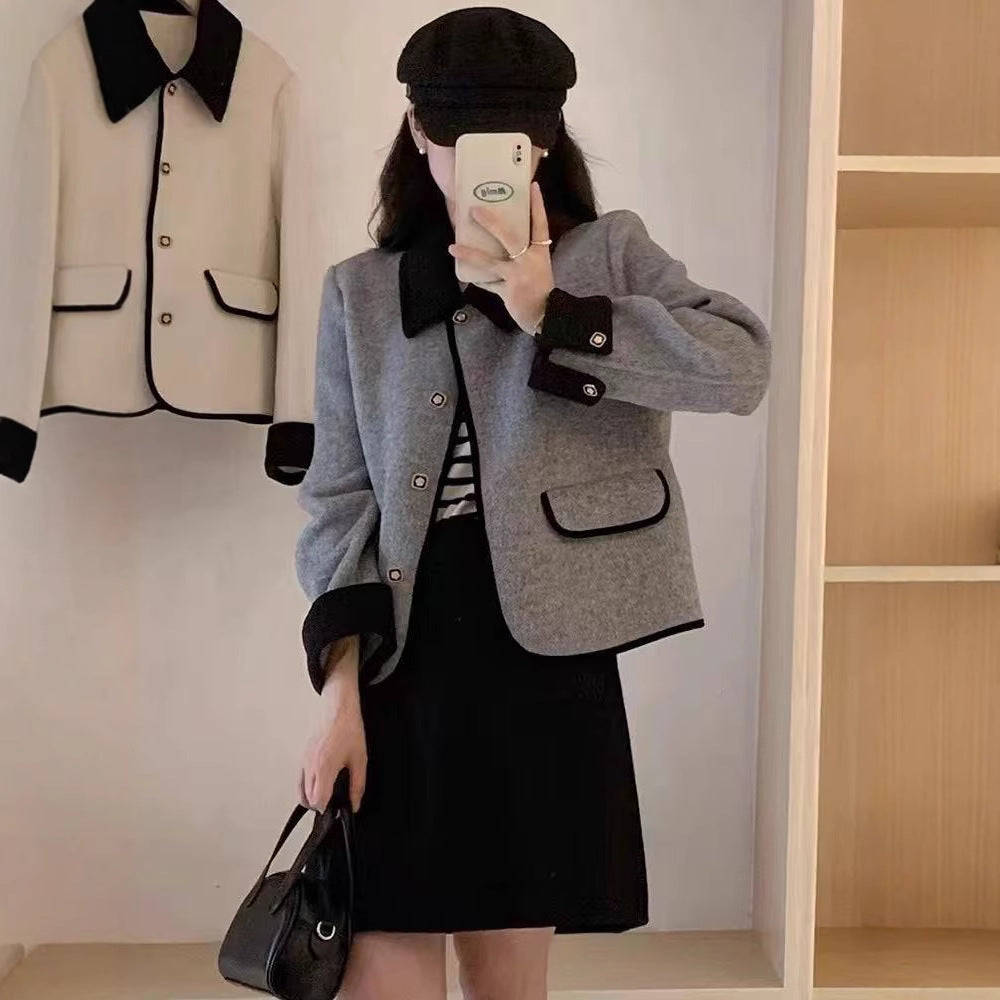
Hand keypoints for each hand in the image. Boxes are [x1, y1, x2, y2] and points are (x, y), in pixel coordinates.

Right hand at [299, 635, 366, 813]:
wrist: (338, 706)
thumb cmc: (350, 729)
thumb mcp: (360, 759)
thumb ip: (357, 785)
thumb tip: (354, 804)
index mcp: (324, 768)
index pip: (317, 800)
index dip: (327, 808)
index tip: (337, 807)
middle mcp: (310, 766)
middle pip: (306, 799)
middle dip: (320, 804)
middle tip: (335, 799)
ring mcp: (304, 760)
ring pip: (300, 790)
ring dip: (311, 796)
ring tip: (329, 791)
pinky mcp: (303, 755)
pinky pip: (301, 778)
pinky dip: (308, 785)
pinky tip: (323, 779)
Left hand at [448, 180, 554, 335]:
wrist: (548, 316)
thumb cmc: (543, 290)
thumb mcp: (539, 268)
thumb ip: (525, 254)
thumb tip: (507, 242)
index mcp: (540, 253)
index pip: (540, 224)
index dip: (537, 205)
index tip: (532, 186)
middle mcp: (529, 260)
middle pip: (509, 237)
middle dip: (491, 223)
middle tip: (474, 210)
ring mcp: (518, 276)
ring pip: (490, 261)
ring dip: (470, 254)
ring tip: (452, 247)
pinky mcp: (508, 291)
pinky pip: (489, 284)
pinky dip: (478, 280)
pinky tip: (466, 276)